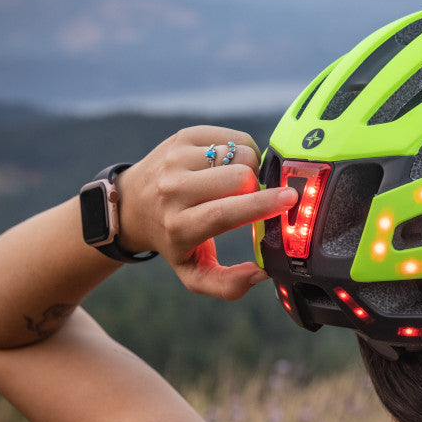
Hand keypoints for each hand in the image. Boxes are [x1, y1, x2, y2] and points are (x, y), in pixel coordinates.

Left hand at [113, 125, 296, 299]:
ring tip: (237, 183)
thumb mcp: (193, 272)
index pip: (225, 212)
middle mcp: (173, 190)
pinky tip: (228, 165)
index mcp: (179, 226)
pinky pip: (233, 137)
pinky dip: (240, 150)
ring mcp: (176, 158)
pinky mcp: (182, 137)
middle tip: (251, 197)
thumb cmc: (173, 238)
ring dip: (250, 168)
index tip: (289, 199)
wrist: (132, 204)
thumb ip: (227, 284)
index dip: (262, 205)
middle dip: (257, 187)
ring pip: (240, 153)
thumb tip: (261, 273)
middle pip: (240, 176)